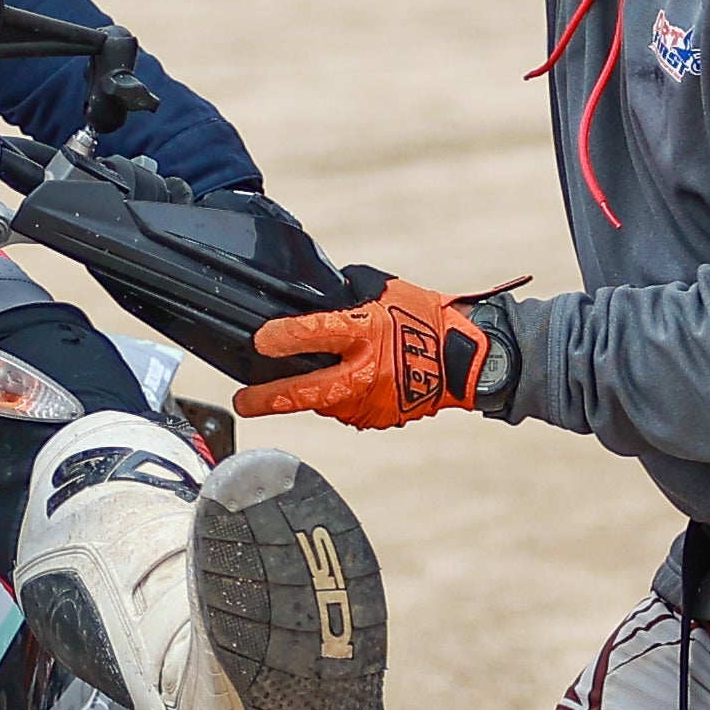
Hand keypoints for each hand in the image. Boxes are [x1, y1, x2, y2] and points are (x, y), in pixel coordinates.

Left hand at [239, 272, 516, 430]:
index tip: (259, 340)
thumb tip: (314, 298)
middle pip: (302, 392)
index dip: (282, 338)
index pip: (313, 334)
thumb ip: (345, 295)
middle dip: (267, 399)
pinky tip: (345, 384)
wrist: (467, 359)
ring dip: (310, 392)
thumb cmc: (424, 316)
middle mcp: (362, 372)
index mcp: (364, 333)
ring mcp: (369, 401)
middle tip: (242, 402)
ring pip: (322, 402)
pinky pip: (345, 409)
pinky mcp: (377, 418)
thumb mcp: (382, 291)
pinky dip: (339, 398)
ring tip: (306, 377)